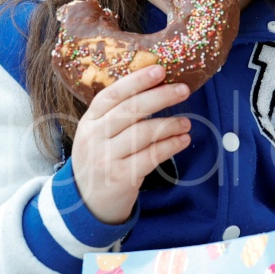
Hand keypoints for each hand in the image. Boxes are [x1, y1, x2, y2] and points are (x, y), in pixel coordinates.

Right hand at [70, 65, 191, 223]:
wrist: (87, 203)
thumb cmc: (102, 159)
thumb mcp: (99, 134)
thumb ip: (118, 114)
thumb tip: (157, 87)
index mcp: (90, 120)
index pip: (112, 94)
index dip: (136, 80)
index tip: (159, 69)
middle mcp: (94, 137)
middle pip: (129, 110)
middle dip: (160, 97)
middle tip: (183, 90)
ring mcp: (105, 158)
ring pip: (142, 133)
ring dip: (170, 124)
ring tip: (187, 122)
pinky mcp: (120, 177)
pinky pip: (150, 156)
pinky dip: (170, 146)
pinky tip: (183, 140)